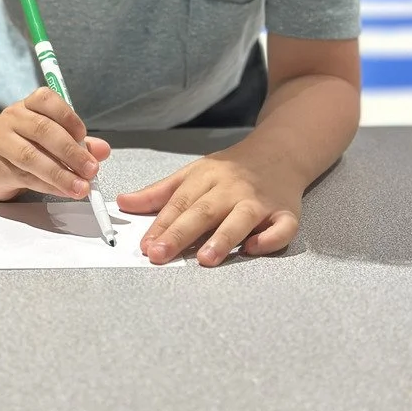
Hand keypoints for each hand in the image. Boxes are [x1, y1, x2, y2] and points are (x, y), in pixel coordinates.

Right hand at [0, 87, 110, 200]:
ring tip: (81, 187)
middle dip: (71, 151)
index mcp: (29, 104)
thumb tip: (103, 150)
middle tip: (91, 169)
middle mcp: (14, 118)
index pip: (47, 100)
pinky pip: (26, 176)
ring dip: (61, 174)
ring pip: (32, 156)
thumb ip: (78, 142)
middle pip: (43, 130)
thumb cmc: (25, 144)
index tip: (83, 136)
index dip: (68, 117)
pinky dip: (49, 185)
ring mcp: (2, 141)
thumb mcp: (52, 137)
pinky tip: (64, 191)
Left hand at [117, 144, 303, 266]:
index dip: (160, 224)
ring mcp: (260, 200)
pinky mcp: (287, 213)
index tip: (145, 245)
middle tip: (159, 255)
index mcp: (206, 177)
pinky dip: (270, 238)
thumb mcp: (192, 173)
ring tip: (205, 258)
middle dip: (180, 234)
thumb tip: (124, 203)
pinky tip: (253, 248)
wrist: (279, 152)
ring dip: (223, 238)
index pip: (179, 203)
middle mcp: (231, 188)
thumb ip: (159, 192)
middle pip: (203, 211)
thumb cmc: (231, 169)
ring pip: (241, 218)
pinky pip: (283, 227)